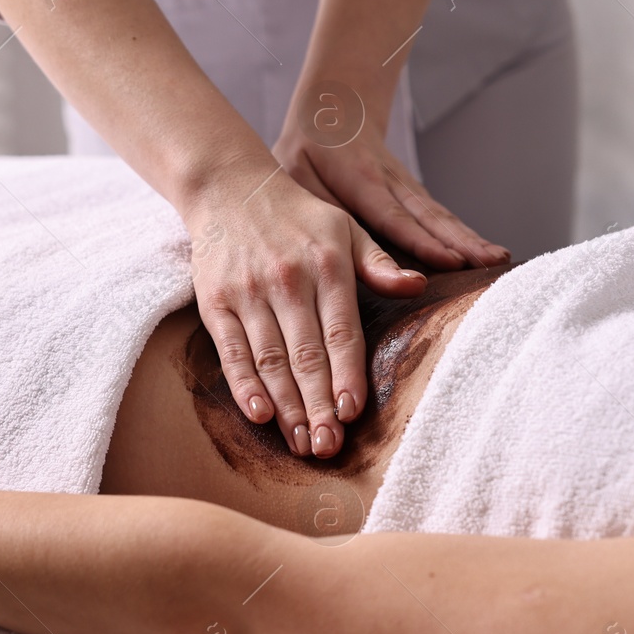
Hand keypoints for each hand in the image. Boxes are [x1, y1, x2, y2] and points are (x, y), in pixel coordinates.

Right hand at [184, 162, 425, 457]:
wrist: (229, 187)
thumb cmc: (298, 215)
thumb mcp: (347, 228)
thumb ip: (379, 264)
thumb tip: (417, 285)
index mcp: (327, 266)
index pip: (341, 332)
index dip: (347, 374)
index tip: (354, 411)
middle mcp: (288, 281)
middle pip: (307, 355)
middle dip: (319, 405)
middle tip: (330, 446)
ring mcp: (249, 293)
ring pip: (271, 360)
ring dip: (286, 406)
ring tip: (303, 443)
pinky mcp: (216, 302)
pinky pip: (232, 351)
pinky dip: (244, 385)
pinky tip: (260, 415)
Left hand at [274, 109, 509, 272]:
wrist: (335, 109)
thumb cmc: (308, 148)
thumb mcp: (296, 172)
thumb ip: (316, 207)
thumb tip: (334, 248)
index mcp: (360, 179)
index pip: (393, 216)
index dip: (421, 240)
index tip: (450, 260)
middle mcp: (392, 183)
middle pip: (430, 217)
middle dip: (462, 243)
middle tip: (490, 264)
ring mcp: (408, 188)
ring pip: (441, 217)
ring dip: (471, 239)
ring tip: (498, 260)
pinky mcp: (414, 194)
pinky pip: (441, 217)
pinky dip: (466, 235)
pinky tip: (486, 253)